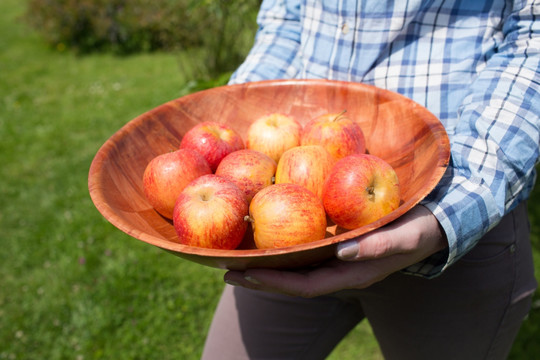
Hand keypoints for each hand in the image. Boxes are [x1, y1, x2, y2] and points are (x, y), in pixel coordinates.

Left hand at [224, 205, 446, 296]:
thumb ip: (380, 246)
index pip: (304, 286)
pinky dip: (284, 245)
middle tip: (226, 269)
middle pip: (293, 280)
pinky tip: (269, 233)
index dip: (272, 283)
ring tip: (239, 257)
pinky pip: (305, 248)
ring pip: (296, 266)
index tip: (241, 274)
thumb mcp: (407, 236)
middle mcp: (340, 269)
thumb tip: (344, 252)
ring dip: (268, 264)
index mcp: (352, 274)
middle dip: (260, 278)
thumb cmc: (422, 229)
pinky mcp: (339, 243)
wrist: (435, 221)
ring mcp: (338, 258)